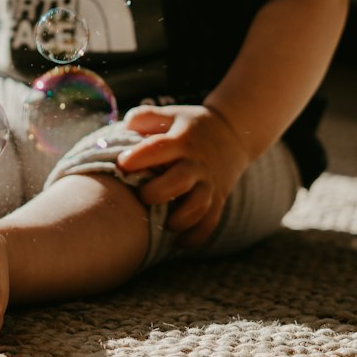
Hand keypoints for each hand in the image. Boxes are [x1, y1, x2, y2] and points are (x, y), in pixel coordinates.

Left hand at [116, 104, 250, 248]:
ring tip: (162, 223)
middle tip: (141, 196)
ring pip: (198, 206)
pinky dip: (194, 237)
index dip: (138, 158)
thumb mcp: (171, 115)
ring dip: (178, 220)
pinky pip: (210, 223)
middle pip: (178, 181)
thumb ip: (146, 117)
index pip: (159, 148)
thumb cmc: (191, 126)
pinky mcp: (218, 199)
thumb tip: (123, 128)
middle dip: (156, 192)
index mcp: (183, 140)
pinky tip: (177, 242)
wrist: (234, 133)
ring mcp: (210, 183)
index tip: (122, 165)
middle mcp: (197, 163)